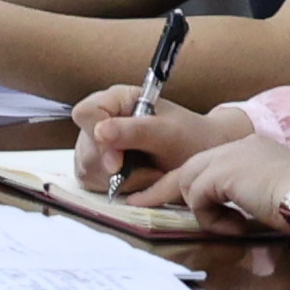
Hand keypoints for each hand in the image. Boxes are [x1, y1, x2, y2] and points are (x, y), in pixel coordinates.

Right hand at [65, 90, 255, 194]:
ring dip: (121, 181)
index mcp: (117, 100)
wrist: (204, 157)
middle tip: (150, 172)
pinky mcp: (99, 167)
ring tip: (151, 175)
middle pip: (85, 148)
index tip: (118, 162)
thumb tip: (100, 131)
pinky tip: (142, 181)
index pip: (85, 114)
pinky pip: (94, 182)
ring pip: (88, 169)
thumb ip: (134, 131)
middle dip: (115, 168)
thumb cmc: (191, 138)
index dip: (97, 138)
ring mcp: (97, 144)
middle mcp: (102, 119)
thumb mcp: (168, 133)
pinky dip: (119, 189)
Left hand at [139, 140, 289, 234]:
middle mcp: (237, 146)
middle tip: (137, 203)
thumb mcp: (271, 193)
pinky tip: (238, 226)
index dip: (190, 182)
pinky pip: (198, 199)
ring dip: (205, 212)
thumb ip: (247, 194)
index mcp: (251, 148)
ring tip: (232, 226)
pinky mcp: (221, 173)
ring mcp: (228, 156)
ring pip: (191, 184)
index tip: (168, 194)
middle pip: (189, 168)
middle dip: (163, 190)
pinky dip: (212, 219)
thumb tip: (231, 214)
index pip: (210, 162)